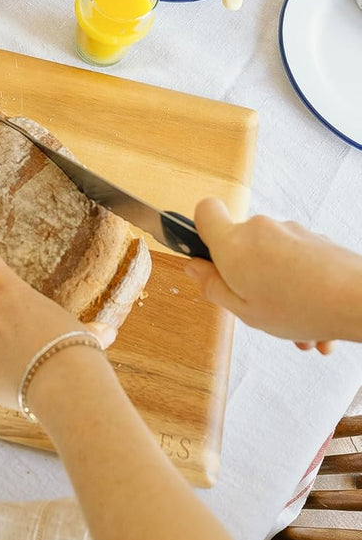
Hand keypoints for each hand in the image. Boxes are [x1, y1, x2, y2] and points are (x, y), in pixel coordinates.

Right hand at [184, 197, 361, 348]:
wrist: (359, 300)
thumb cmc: (300, 306)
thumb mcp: (243, 310)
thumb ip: (212, 287)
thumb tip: (193, 267)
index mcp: (233, 243)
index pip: (205, 211)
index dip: (202, 229)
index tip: (210, 255)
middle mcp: (260, 229)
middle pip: (241, 245)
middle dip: (248, 276)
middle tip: (259, 308)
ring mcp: (292, 232)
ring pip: (273, 259)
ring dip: (280, 290)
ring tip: (298, 329)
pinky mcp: (317, 240)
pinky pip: (299, 263)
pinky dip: (303, 288)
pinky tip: (316, 325)